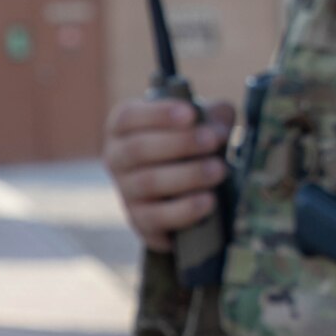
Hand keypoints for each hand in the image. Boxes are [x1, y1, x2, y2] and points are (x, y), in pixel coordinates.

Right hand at [101, 97, 232, 250]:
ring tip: (218, 170)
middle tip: (213, 140)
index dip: (158, 115)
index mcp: (122, 127)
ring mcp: (125, 191)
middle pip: (138, 149)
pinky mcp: (139, 220)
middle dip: (180, 143)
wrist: (185, 186)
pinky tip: (208, 201)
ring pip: (148, 183)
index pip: (128, 117)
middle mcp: (116, 158)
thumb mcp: (200, 121)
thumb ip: (212, 116)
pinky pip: (156, 218)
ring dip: (186, 175)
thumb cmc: (191, 141)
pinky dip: (183, 210)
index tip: (190, 114)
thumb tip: (219, 129)